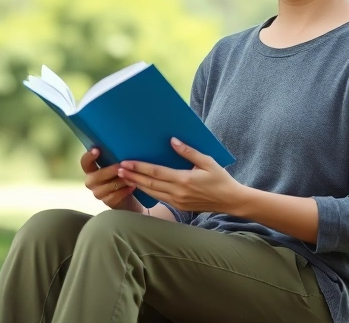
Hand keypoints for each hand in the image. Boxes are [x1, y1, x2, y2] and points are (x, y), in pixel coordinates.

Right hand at [81, 148, 142, 211]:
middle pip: (96, 176)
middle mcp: (91, 182)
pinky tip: (132, 186)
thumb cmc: (120, 177)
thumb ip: (114, 159)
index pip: (84, 162)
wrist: (127, 197)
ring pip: (108, 186)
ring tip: (132, 177)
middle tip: (121, 166)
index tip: (97, 150)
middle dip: (110, 171)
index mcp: (91, 170)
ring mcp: (98, 193)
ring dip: (121, 181)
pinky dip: (125, 191)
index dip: (89, 157)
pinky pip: (115, 196)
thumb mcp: (117, 167)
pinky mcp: (107, 202)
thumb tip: (121, 151)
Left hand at [117, 138, 248, 214]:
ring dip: (137, 184)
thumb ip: (189, 152)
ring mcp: (178, 201)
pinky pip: (159, 198)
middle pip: (150, 183)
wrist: (230, 200)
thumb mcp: (207, 162)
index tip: (126, 163)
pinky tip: (140, 185)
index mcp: (184, 180)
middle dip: (132, 176)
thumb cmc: (220, 179)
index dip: (139, 167)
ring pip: (152, 193)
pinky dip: (148, 191)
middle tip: (118, 169)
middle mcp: (178, 192)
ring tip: (124, 177)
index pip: (156, 172)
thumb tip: (173, 140)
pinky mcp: (179, 206)